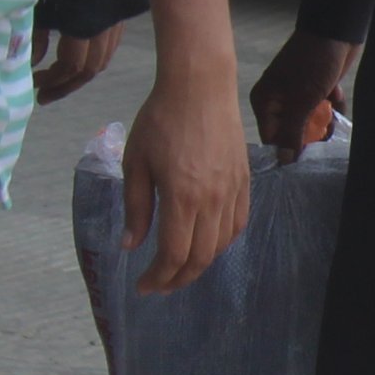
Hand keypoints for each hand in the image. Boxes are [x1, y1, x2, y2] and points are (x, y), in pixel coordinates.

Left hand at [32, 22, 124, 105]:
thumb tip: (33, 64)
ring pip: (103, 59)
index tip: (34, 84)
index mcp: (83, 25)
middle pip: (90, 68)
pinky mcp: (120, 15)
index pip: (71, 65)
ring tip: (58, 79)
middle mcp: (104, 28)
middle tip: (44, 94)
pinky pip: (110, 46)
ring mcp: (116, 22)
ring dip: (80, 74)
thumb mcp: (41, 7)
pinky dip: (94, 58)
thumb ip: (37, 37)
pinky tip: (78, 59)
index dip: (51, 80)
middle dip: (65, 86)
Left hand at [117, 69, 249, 292]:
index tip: (142, 286)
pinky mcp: (243, 182)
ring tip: (179, 268)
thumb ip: (136, 207)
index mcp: (182, 197)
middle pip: (200, 257)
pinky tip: (205, 243)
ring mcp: (232, 192)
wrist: (200, 87)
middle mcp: (212, 200)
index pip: (174, 254)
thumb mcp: (136, 162)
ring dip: (199, 263)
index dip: (158, 277)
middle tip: (158, 285)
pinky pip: (237, 224)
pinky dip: (221, 243)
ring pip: (221, 245)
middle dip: (177, 278)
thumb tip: (131, 245)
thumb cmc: (159, 120)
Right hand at [249, 27, 355, 158]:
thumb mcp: (302, 101)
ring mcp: (296, 94)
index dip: (288, 148)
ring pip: (311, 121)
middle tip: (324, 125)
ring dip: (324, 117)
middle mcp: (277, 100)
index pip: (271, 137)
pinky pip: (323, 108)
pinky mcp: (315, 90)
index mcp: (264, 101)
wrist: (335, 31)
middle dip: (311, 131)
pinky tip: (335, 91)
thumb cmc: (313, 64)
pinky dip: (332, 103)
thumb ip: (293, 132)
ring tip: (330, 106)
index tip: (306, 157)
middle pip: (293, 131)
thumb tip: (284, 161)